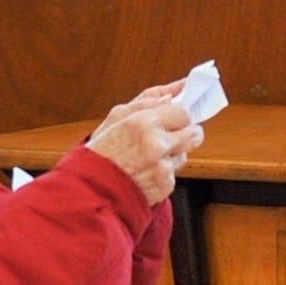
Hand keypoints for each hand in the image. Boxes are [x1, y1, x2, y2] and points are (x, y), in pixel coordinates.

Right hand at [83, 83, 202, 205]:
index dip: (181, 115)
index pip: (184, 112)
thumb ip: (146, 102)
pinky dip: (164, 172)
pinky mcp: (164, 185)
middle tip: (171, 135)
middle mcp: (156, 144)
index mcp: (143, 122)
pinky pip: (175, 173)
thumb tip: (171, 95)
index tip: (177, 117)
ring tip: (150, 157)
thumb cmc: (100, 152)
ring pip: (185, 154)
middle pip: (194, 133)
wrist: (90, 190)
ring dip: (173, 154)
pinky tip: (146, 172)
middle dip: (186, 133)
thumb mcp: (115, 118)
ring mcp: (162, 167)